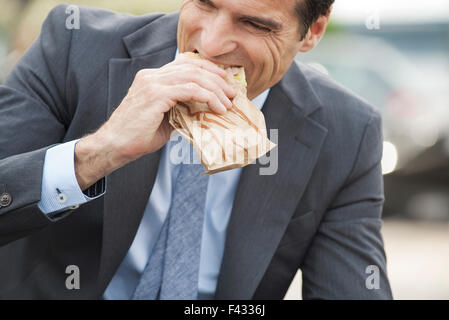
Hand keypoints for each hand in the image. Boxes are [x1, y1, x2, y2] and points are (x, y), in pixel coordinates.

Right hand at [74, 55, 235, 189]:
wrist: (114, 146)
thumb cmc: (138, 136)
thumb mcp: (165, 118)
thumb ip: (181, 108)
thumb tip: (204, 109)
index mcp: (153, 77)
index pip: (187, 65)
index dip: (209, 71)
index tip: (225, 83)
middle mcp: (152, 75)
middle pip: (193, 67)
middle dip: (217, 78)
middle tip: (232, 93)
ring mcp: (153, 83)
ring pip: (194, 77)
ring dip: (216, 89)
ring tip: (228, 103)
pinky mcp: (156, 94)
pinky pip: (190, 90)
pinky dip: (208, 97)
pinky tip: (217, 108)